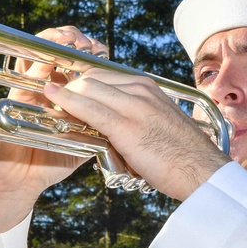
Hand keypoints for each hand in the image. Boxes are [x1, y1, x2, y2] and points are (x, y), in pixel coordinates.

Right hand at [0, 27, 106, 247]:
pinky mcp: (12, 105)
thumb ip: (97, 128)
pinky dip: (37, 68)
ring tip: (69, 36)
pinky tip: (50, 58)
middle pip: (51, 54)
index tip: (98, 47)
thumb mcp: (80, 144)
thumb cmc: (47, 165)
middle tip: (85, 39)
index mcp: (58, 98)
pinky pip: (24, 81)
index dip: (83, 54)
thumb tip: (125, 121)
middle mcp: (40, 92)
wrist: (19, 185)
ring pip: (34, 58)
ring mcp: (25, 95)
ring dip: (51, 44)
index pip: (69, 65)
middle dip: (68, 43)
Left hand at [42, 68, 231, 200]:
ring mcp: (134, 105)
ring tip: (44, 98)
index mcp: (148, 88)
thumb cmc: (181, 156)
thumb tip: (114, 124)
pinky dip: (66, 101)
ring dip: (64, 92)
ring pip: (88, 87)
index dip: (80, 80)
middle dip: (68, 84)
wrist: (202, 172)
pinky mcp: (126, 126)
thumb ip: (136, 117)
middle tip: (49, 94)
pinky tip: (51, 98)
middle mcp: (140, 89)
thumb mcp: (158, 125)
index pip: (104, 75)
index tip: (64, 87)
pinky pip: (89, 108)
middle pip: (92, 77)